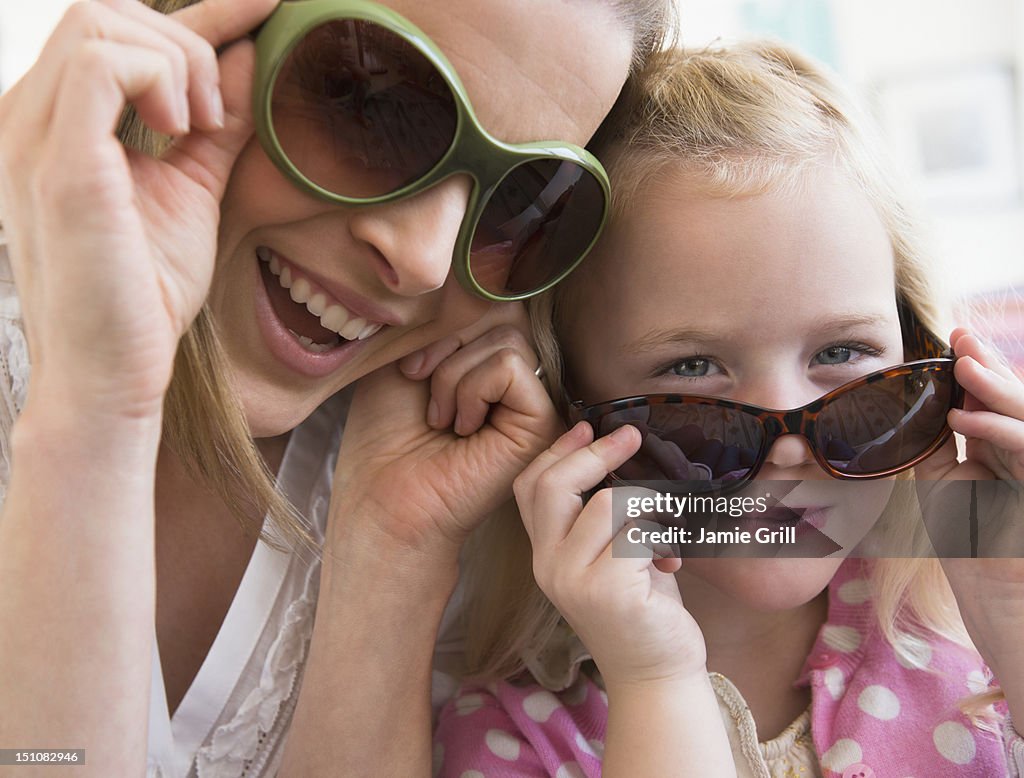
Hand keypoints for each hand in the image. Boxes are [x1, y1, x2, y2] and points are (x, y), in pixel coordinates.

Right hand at [0, 0, 276, 418]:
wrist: (113, 371)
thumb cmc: (144, 292)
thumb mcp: (191, 190)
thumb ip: (215, 128)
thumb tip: (250, 61)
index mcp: (60, 122)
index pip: (121, 31)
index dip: (206, 11)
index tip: (270, 5)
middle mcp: (33, 116)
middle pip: (105, 10)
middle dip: (186, 43)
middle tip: (215, 118)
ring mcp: (35, 135)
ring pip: (100, 21)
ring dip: (177, 62)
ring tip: (198, 130)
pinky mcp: (58, 164)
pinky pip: (101, 63)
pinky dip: (159, 79)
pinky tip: (183, 133)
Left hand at [326, 303, 561, 559]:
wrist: (384, 496)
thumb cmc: (386, 434)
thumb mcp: (406, 352)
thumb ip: (447, 311)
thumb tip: (488, 263)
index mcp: (487, 358)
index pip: (489, 296)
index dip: (447, 314)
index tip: (409, 361)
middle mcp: (516, 376)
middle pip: (502, 308)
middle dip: (446, 339)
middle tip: (417, 382)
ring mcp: (532, 398)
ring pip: (505, 335)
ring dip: (452, 372)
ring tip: (439, 416)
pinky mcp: (541, 421)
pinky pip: (510, 365)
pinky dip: (471, 389)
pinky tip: (460, 427)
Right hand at [514, 421, 708, 685]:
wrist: (657, 674)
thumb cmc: (641, 609)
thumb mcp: (608, 557)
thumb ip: (598, 518)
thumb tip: (614, 455)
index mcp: (545, 554)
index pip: (530, 487)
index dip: (556, 450)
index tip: (585, 425)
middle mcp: (550, 566)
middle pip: (554, 485)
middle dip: (595, 453)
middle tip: (631, 437)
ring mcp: (574, 580)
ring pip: (609, 504)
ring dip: (649, 507)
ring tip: (665, 535)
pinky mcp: (608, 590)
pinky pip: (639, 530)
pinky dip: (664, 535)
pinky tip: (670, 562)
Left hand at [914, 329, 1023, 712]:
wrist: (1003, 601)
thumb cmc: (971, 546)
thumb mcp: (942, 484)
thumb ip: (934, 447)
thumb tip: (910, 409)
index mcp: (1001, 449)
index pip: (991, 400)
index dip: (975, 368)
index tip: (950, 338)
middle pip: (1012, 399)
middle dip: (988, 365)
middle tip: (960, 335)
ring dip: (995, 388)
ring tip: (964, 364)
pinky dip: (998, 431)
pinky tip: (963, 419)